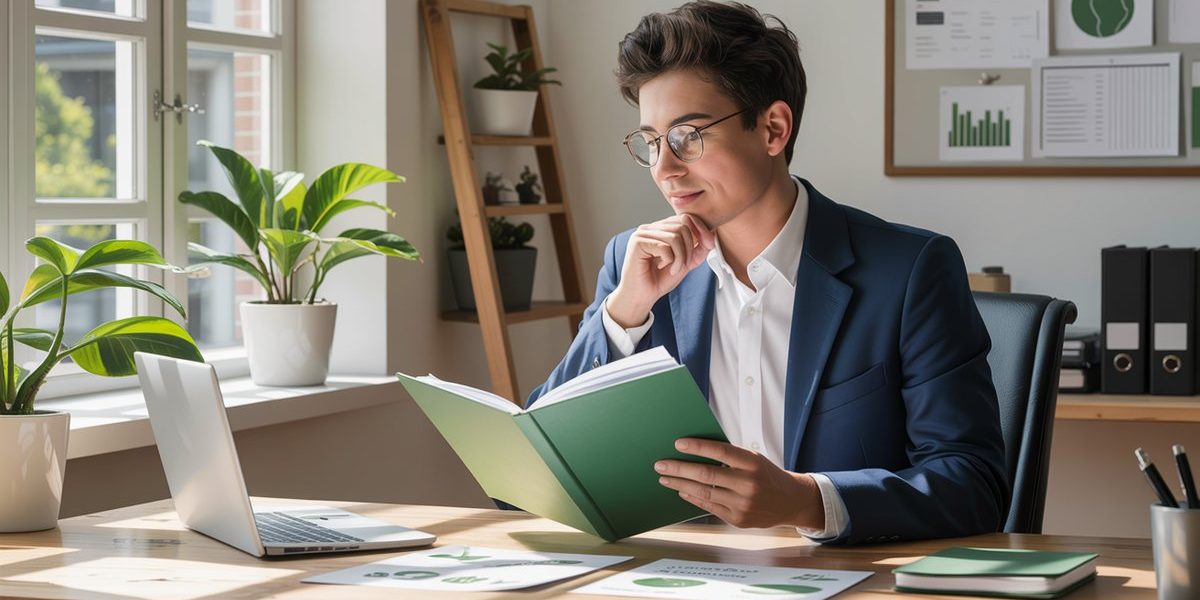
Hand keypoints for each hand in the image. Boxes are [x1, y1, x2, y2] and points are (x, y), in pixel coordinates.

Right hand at [607, 214, 715, 327]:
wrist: (641, 296)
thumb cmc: (659, 280)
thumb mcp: (685, 263)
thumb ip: (698, 249)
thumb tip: (712, 234)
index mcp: (660, 229)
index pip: (686, 218)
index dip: (701, 229)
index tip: (710, 244)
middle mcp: (651, 228)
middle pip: (683, 224)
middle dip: (691, 247)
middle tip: (685, 264)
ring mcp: (642, 233)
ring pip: (675, 236)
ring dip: (681, 257)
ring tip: (674, 268)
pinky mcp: (638, 242)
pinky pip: (665, 246)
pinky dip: (670, 260)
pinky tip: (661, 267)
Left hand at [655, 438, 824, 529]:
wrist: (790, 501)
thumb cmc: (767, 475)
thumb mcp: (754, 459)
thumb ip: (729, 456)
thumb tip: (695, 451)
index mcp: (753, 463)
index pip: (720, 451)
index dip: (697, 447)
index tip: (678, 444)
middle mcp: (748, 484)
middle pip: (706, 474)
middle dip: (679, 468)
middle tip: (661, 464)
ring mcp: (743, 504)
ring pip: (704, 492)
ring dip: (680, 484)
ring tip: (665, 478)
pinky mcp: (738, 519)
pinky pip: (709, 506)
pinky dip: (693, 498)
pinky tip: (681, 491)